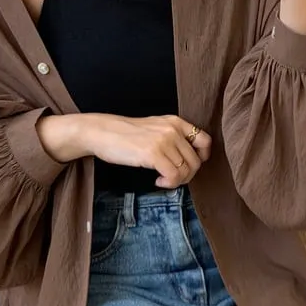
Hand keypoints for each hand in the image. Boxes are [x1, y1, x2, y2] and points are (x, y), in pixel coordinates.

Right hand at [38, 113, 211, 188]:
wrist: (101, 132)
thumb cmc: (125, 134)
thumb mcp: (154, 128)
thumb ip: (172, 138)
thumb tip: (189, 161)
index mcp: (175, 122)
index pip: (205, 140)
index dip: (203, 157)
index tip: (190, 165)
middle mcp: (173, 129)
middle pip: (196, 161)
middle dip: (187, 175)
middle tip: (172, 178)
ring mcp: (164, 141)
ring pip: (186, 171)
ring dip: (176, 181)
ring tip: (162, 179)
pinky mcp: (153, 153)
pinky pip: (174, 176)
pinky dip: (168, 183)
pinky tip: (157, 180)